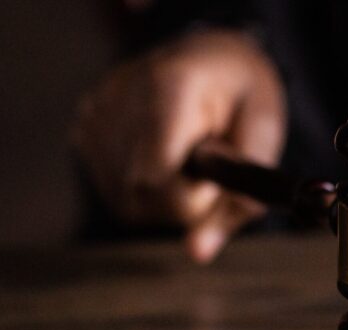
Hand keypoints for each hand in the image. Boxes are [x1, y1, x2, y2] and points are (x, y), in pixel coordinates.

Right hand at [72, 29, 285, 262]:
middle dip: (181, 201)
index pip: (155, 179)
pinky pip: (113, 189)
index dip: (190, 199)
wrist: (211, 57)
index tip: (214, 179)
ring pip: (125, 201)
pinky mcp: (84, 127)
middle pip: (138, 195)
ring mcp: (95, 111)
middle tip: (207, 167)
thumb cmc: (243, 97)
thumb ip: (238, 199)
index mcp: (169, 87)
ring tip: (186, 156)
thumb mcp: (263, 138)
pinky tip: (162, 155)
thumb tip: (197, 254)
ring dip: (163, 197)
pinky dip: (143, 187)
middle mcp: (120, 95)